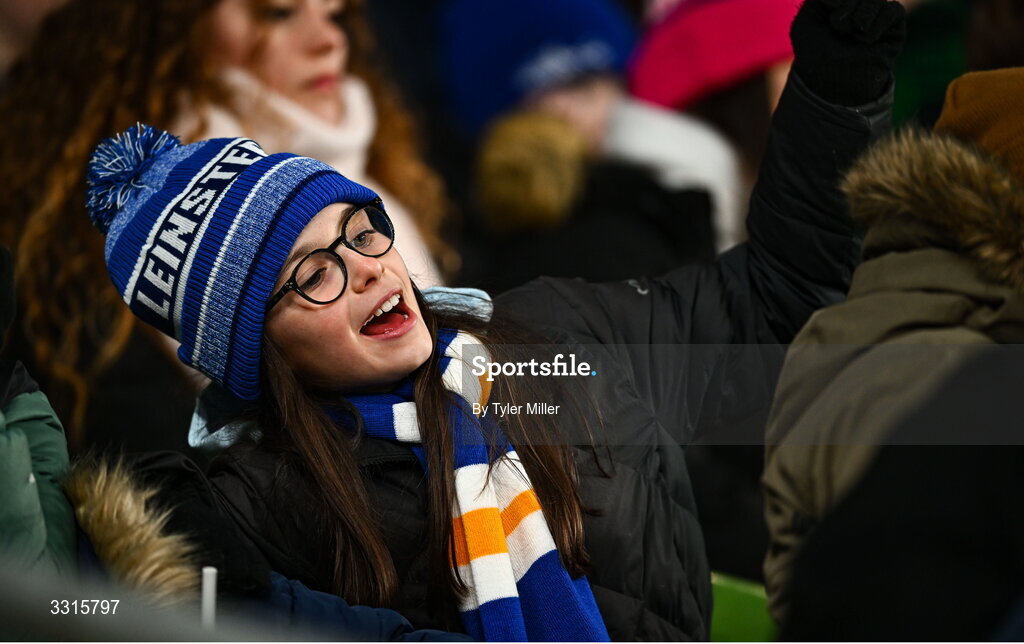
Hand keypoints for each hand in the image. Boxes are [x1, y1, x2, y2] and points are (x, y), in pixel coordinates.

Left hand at [791, 0, 906, 105]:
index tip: (827, 17)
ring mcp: (876, 15)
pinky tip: (866, 41)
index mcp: (838, 2)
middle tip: (839, 29)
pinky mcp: (893, 28)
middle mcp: (858, 5)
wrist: (831, 84)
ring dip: (861, 16)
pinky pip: (893, 10)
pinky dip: (878, 24)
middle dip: (847, 7)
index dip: (832, 1)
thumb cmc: (815, 56)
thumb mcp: (805, 23)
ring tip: (853, 35)